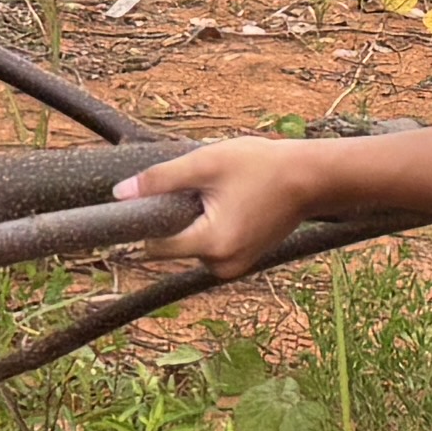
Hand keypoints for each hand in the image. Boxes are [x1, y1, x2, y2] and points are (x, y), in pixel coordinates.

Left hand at [140, 136, 345, 280]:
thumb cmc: (260, 165)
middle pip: (174, 246)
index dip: (146, 222)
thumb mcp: (205, 164)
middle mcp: (222, 266)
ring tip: (222, 193)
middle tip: (202, 187)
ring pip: (192, 246)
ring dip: (195, 222)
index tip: (149, 201)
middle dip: (177, 218)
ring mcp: (235, 267)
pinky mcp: (243, 261)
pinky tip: (232, 203)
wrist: (310, 178)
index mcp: (212, 244)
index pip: (155, 247)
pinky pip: (211, 246)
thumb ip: (161, 180)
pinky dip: (211, 227)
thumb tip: (121, 194)